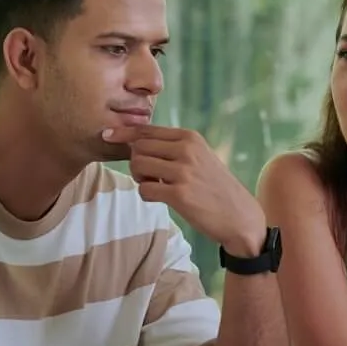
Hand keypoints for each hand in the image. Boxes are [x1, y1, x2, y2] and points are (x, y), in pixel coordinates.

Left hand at [103, 125, 266, 256]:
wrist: (239, 216)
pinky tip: (160, 198)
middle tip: (149, 176)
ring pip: (138, 165)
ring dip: (139, 178)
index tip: (107, 135)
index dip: (123, 132)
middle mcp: (186, 150)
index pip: (147, 129)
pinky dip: (146, 194)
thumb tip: (135, 140)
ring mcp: (183, 171)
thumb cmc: (214, 187)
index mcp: (189, 137)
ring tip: (156, 186)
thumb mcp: (199, 157)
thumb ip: (173, 147)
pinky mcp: (179, 194)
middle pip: (138, 147)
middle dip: (136, 162)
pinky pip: (144, 190)